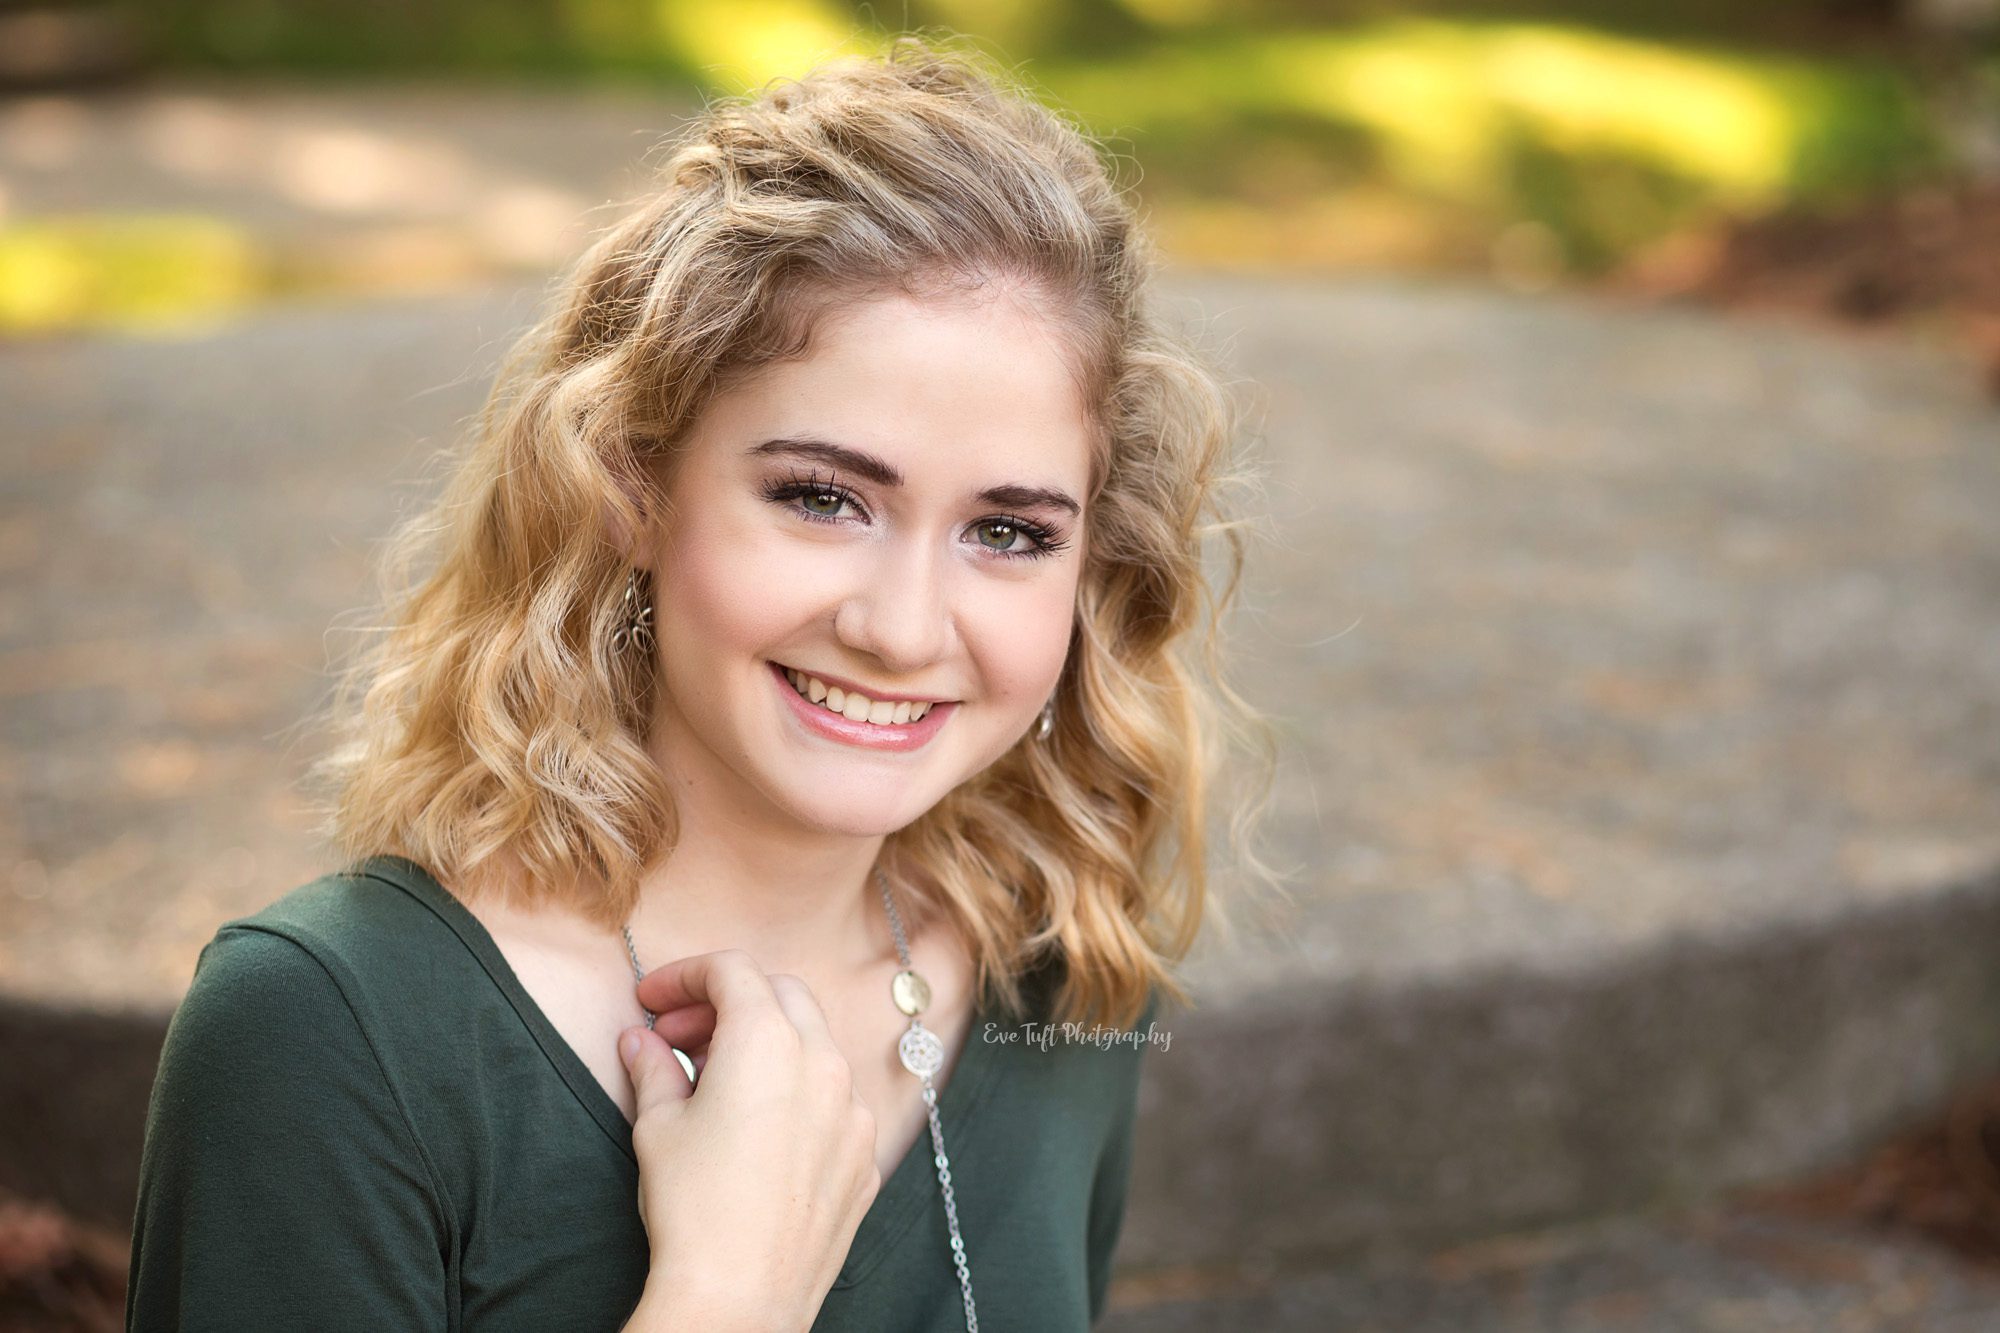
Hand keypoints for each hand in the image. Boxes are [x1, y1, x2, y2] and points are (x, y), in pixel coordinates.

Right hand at [617, 949, 880, 1330]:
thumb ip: (653, 1068)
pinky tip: (758, 1128)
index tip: (652, 1002)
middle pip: (781, 994)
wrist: (739, 1298)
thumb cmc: (694, 1209)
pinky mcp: (865, 1156)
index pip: (731, 971)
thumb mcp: (657, 1127)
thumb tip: (639, 1041)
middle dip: (728, 1002)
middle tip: (679, 1037)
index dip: (685, 976)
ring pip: (815, 1045)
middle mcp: (823, 1063)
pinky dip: (797, 1092)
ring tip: (715, 1082)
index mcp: (769, 1040)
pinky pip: (834, 1100)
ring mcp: (853, 1111)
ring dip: (767, 1044)